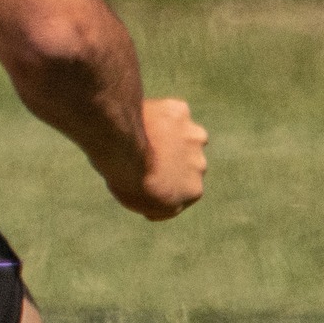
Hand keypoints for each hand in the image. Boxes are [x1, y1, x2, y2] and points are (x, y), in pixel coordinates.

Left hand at [106, 97, 206, 220]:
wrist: (122, 148)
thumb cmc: (128, 181)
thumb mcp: (143, 206)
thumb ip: (161, 207)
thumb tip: (159, 209)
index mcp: (195, 191)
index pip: (182, 187)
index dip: (164, 180)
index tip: (146, 175)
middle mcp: (201, 164)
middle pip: (186, 160)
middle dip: (170, 158)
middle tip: (142, 155)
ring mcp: (193, 136)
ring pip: (185, 134)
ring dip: (170, 135)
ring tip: (143, 137)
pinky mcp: (181, 112)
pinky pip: (172, 112)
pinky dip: (161, 114)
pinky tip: (144, 119)